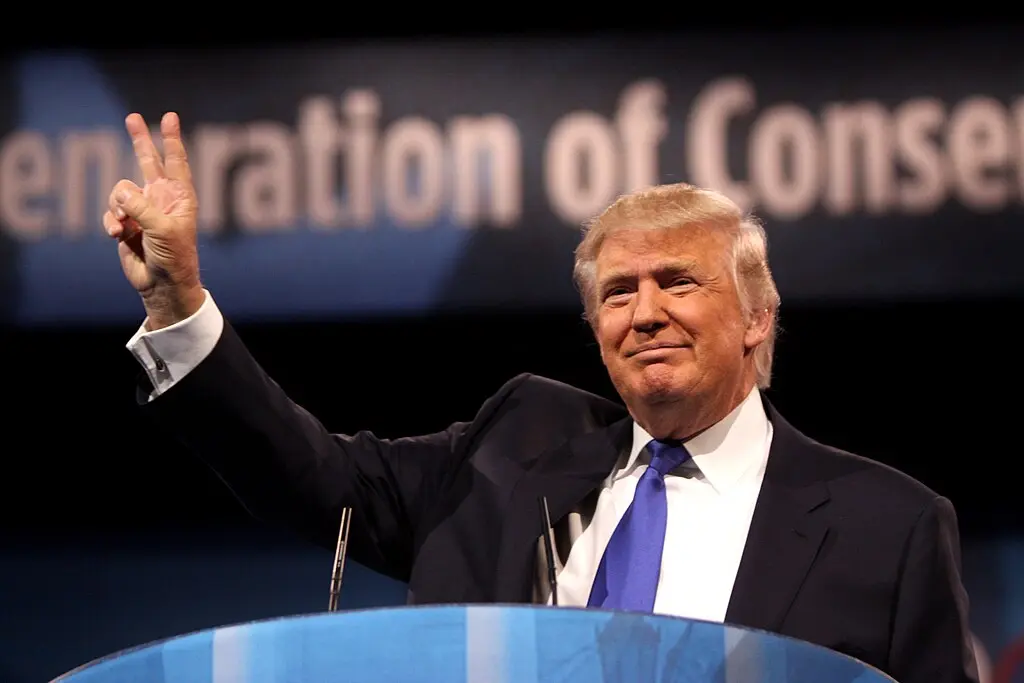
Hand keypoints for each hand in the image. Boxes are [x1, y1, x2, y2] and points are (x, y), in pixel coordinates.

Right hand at [103, 112, 203, 329]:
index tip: (169, 117)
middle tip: (132, 117)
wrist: (161, 284)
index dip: (171, 139)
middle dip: (140, 140)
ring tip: (124, 225)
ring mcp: (143, 209)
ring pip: (120, 190)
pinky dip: (111, 221)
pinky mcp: (126, 223)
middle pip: (148, 162)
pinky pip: (111, 211)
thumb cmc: (173, 257)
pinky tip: (116, 234)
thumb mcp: (162, 229)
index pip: (175, 162)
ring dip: (118, 206)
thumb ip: (141, 206)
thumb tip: (120, 190)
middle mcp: (161, 198)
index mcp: (179, 197)